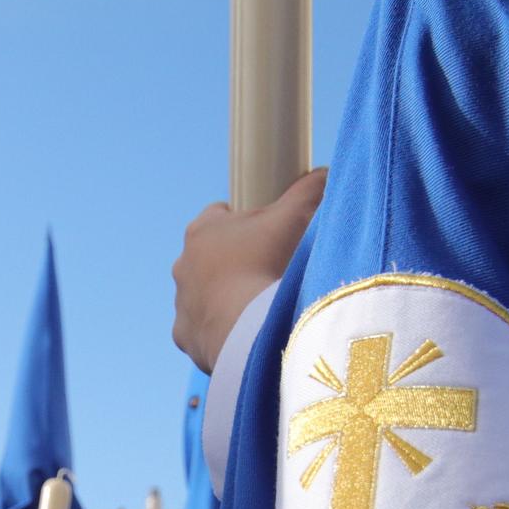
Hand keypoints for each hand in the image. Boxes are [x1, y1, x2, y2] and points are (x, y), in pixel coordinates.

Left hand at [170, 167, 326, 371]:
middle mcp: (183, 265)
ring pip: (203, 295)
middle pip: (210, 257)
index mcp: (202, 230)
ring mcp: (182, 302)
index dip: (245, 221)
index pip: (219, 215)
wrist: (250, 328)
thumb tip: (325, 172)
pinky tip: (242, 335)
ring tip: (256, 307)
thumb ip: (310, 190)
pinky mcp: (185, 336)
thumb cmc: (268, 264)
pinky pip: (200, 332)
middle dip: (233, 261)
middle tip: (267, 272)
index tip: (267, 232)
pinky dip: (218, 333)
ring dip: (224, 298)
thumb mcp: (296, 217)